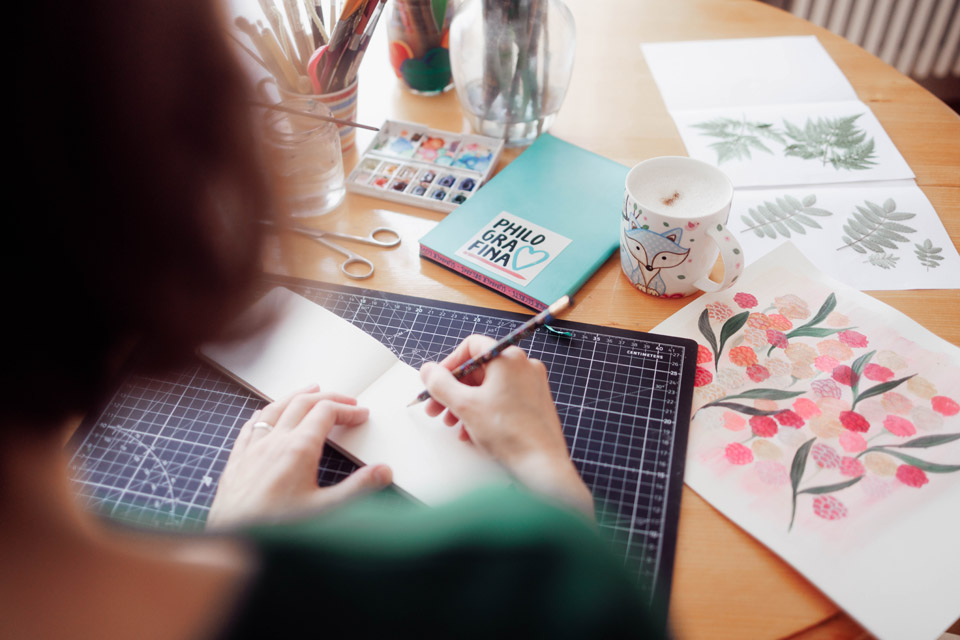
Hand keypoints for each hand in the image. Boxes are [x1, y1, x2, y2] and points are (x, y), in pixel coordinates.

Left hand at [206, 384, 391, 527]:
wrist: (232, 549)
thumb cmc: (275, 532)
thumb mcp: (325, 512)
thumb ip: (357, 489)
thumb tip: (383, 472)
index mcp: (297, 449)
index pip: (326, 413)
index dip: (348, 410)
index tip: (361, 415)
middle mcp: (273, 442)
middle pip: (302, 403)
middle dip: (328, 397)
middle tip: (346, 400)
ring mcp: (252, 450)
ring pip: (274, 409)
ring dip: (295, 396)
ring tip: (309, 390)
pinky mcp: (236, 462)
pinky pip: (251, 426)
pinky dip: (265, 413)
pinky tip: (265, 414)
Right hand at [419, 336, 593, 516]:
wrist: (541, 464)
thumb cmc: (508, 433)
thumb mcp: (465, 406)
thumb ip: (441, 384)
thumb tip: (428, 370)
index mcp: (508, 358)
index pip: (472, 346)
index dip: (449, 364)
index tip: (437, 382)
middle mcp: (524, 366)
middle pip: (479, 369)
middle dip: (454, 390)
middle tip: (436, 409)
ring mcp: (532, 385)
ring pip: (490, 387)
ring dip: (466, 404)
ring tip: (453, 425)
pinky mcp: (535, 404)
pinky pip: (503, 400)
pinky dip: (484, 412)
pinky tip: (471, 433)